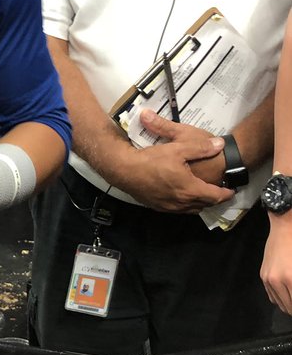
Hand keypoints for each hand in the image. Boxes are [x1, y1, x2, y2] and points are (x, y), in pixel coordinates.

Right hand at [108, 110, 234, 212]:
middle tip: (219, 192)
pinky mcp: (157, 207)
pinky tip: (182, 196)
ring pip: (191, 209)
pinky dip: (186, 205)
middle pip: (204, 204)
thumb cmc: (152, 159)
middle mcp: (181, 202)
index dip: (225, 193)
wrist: (124, 170)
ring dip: (199, 203)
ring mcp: (168, 207)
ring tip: (203, 194)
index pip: (215, 196)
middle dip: (214, 199)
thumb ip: (201, 147)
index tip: (232, 190)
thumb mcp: (178, 148)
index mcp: (190, 189)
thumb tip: (220, 144)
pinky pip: (178, 210)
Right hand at [261, 214, 291, 313]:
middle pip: (289, 307)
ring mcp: (268, 279)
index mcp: (291, 279)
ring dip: (289, 305)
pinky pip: (271, 296)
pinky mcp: (263, 276)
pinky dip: (280, 299)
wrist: (285, 228)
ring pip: (280, 303)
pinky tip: (287, 296)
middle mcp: (277, 282)